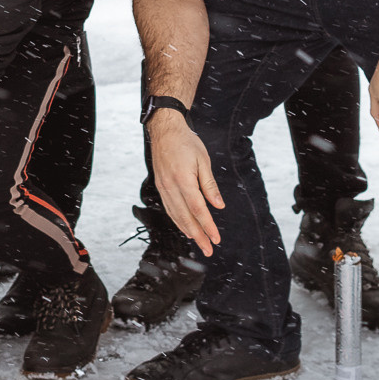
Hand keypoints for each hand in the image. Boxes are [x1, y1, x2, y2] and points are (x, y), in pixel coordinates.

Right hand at [147, 108, 223, 255]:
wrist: (164, 130)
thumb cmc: (185, 142)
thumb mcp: (203, 160)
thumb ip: (209, 185)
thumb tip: (218, 205)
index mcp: (183, 179)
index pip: (198, 209)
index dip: (207, 226)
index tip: (216, 238)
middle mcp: (170, 187)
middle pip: (186, 217)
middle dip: (198, 236)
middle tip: (209, 249)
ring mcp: (163, 188)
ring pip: (176, 215)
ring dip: (188, 231)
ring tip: (199, 242)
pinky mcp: (160, 187)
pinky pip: (169, 208)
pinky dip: (177, 221)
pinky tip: (185, 227)